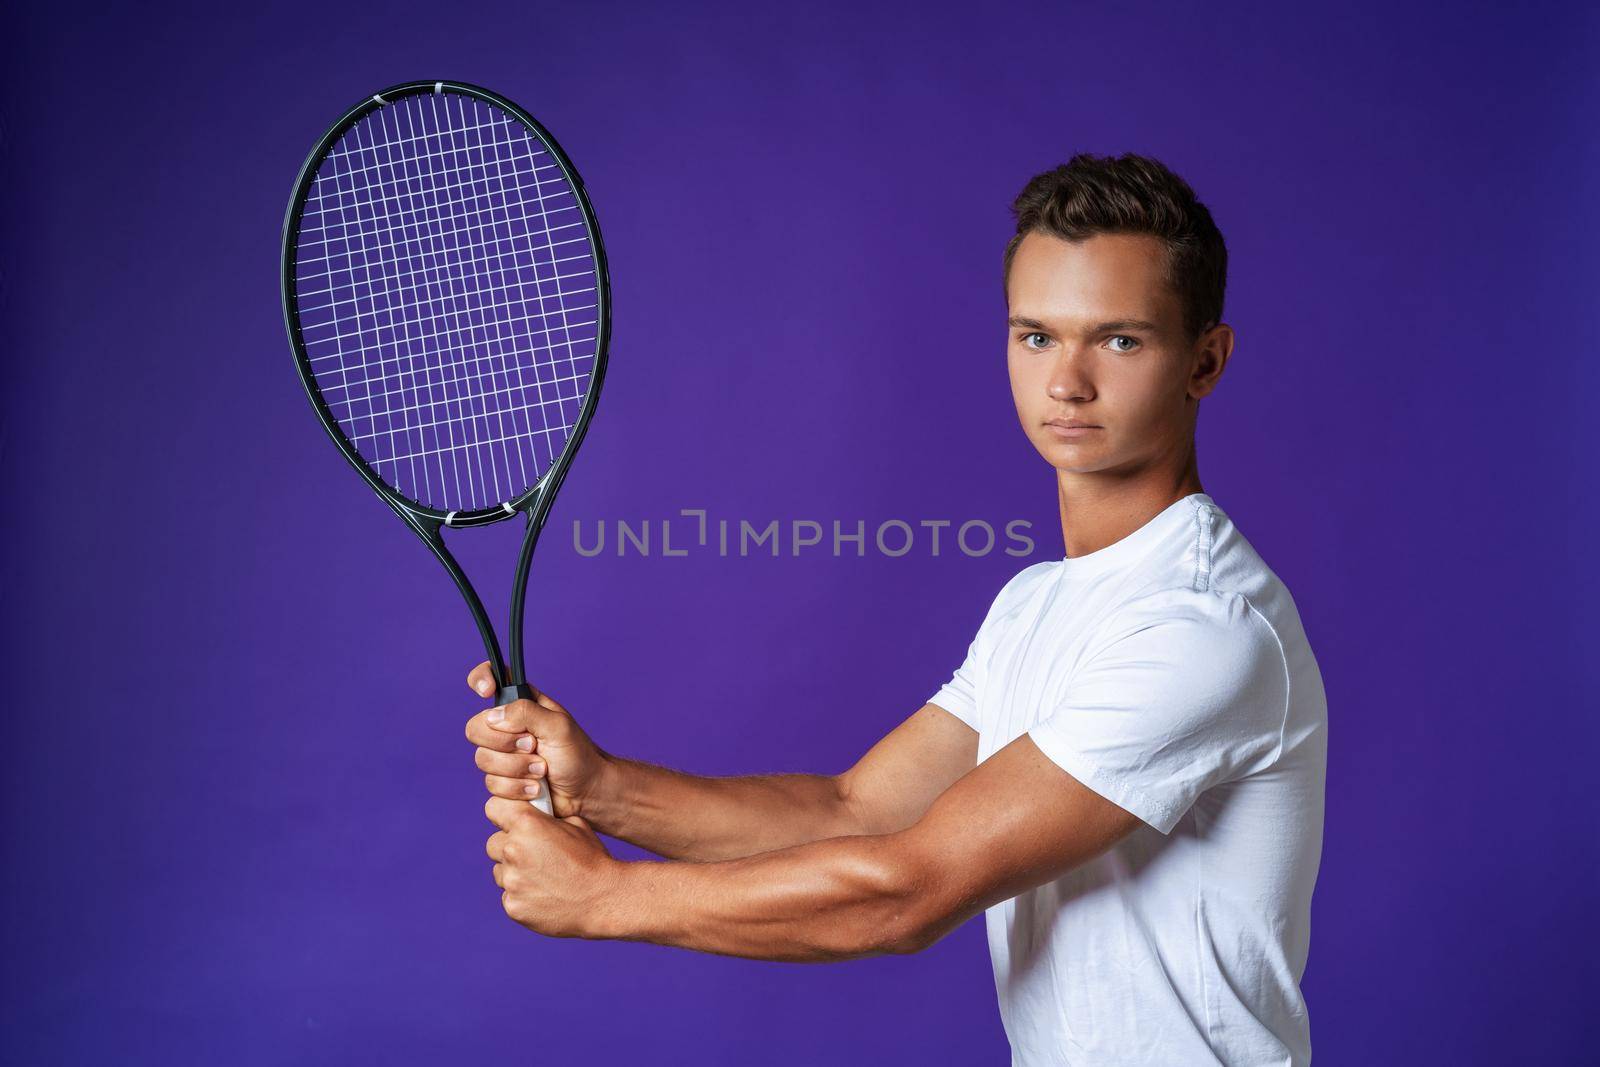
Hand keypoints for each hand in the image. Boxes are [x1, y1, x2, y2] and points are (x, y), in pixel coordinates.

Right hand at [463, 662, 612, 818]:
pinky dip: (516, 793)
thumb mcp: (558, 726)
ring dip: (517, 771)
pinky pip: (491, 791)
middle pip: (475, 730)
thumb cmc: (577, 755)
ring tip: (542, 772)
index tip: (487, 692)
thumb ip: (526, 713)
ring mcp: (501, 758)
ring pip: (483, 762)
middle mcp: (505, 729)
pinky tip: (535, 791)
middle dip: (506, 744)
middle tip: (534, 747)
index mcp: (519, 706)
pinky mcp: (502, 785)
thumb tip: (494, 716)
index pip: (489, 680)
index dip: (481, 680)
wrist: (586, 792)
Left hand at [484, 796, 621, 937]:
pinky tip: (545, 895)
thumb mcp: (575, 825)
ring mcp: (511, 880)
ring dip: (515, 873)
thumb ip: (545, 818)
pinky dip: (522, 896)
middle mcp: (513, 849)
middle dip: (509, 847)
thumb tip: (532, 813)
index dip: (504, 815)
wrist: (603, 899)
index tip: (512, 822)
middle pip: (493, 843)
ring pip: (501, 872)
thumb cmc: (591, 859)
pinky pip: (509, 895)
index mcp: (528, 824)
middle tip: (534, 855)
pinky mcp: (512, 905)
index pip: (494, 808)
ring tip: (544, 878)